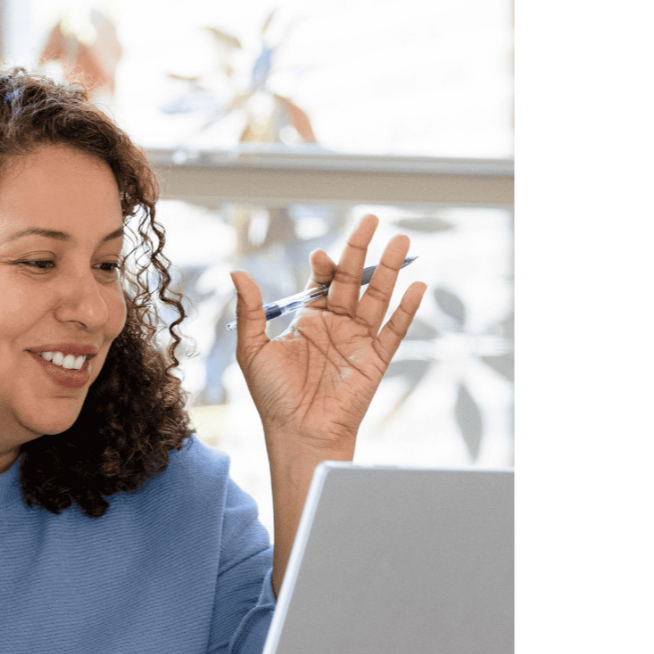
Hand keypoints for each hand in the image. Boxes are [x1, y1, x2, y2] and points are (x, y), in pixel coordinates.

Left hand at [230, 214, 426, 453]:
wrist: (298, 433)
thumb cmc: (273, 397)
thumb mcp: (253, 350)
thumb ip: (250, 310)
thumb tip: (237, 272)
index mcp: (308, 320)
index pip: (321, 280)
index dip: (324, 265)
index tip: (321, 256)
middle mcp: (336, 325)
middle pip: (352, 279)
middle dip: (361, 250)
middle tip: (372, 220)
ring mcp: (358, 340)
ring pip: (377, 296)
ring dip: (389, 269)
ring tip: (401, 240)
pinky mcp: (376, 359)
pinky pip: (396, 330)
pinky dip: (407, 309)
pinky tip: (417, 286)